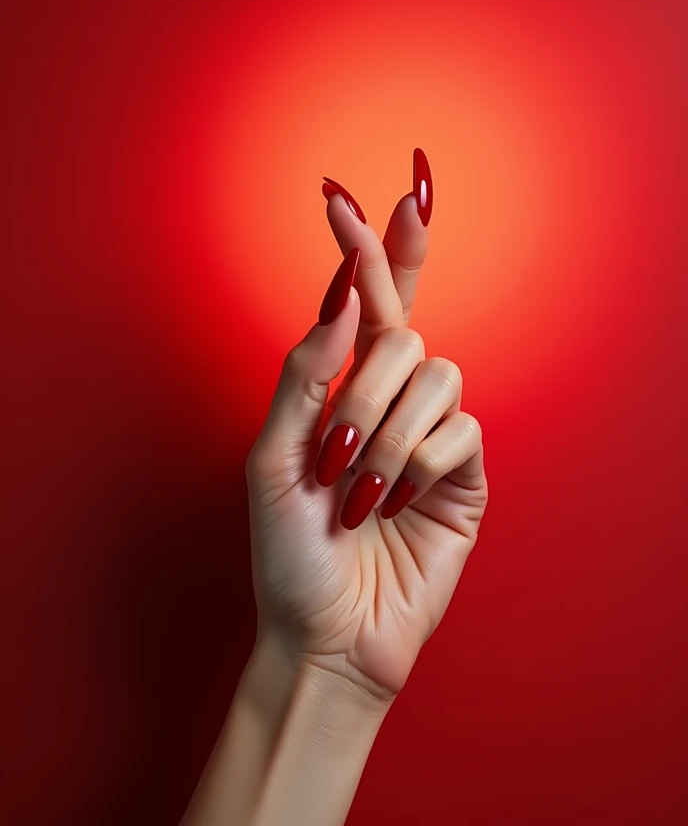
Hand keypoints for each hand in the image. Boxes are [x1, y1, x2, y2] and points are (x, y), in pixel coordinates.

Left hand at [245, 152, 487, 703]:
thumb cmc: (289, 550)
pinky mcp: (464, 476)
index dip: (369, 248)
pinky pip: (459, 432)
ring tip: (358, 492)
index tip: (347, 193)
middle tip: (331, 451)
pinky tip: (396, 503)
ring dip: (386, 434)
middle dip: (364, 386)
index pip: (370, 301)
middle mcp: (393, 401)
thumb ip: (304, 372)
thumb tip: (344, 294)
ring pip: (437, 377)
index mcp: (343, 389)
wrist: (325, 631)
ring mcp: (432, 436)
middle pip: (404, 331)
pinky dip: (418, 465)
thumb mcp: (270, 457)